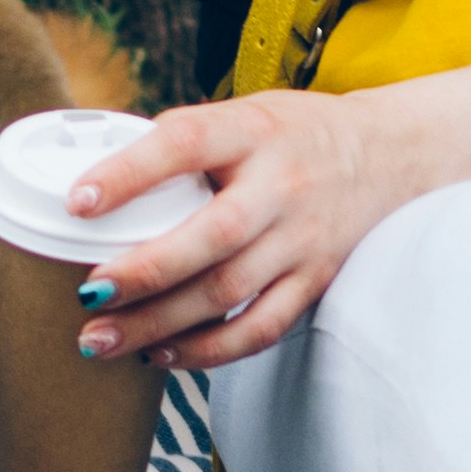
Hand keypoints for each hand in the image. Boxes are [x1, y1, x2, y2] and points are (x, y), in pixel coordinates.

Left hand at [62, 34, 470, 373]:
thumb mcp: (245, 116)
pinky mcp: (314, 281)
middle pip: (211, 237)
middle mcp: (283, 186)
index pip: (186, 143)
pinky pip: (259, 329)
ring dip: (159, 323)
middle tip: (87, 295)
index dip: (129, 173)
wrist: (392, 154)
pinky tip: (162, 355)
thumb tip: (96, 194)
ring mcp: (304, 240)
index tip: (78, 202)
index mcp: (255, 130)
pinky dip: (208, 351)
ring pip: (228, 294)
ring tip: (101, 340)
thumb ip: (186, 147)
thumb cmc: (296, 135)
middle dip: (142, 273)